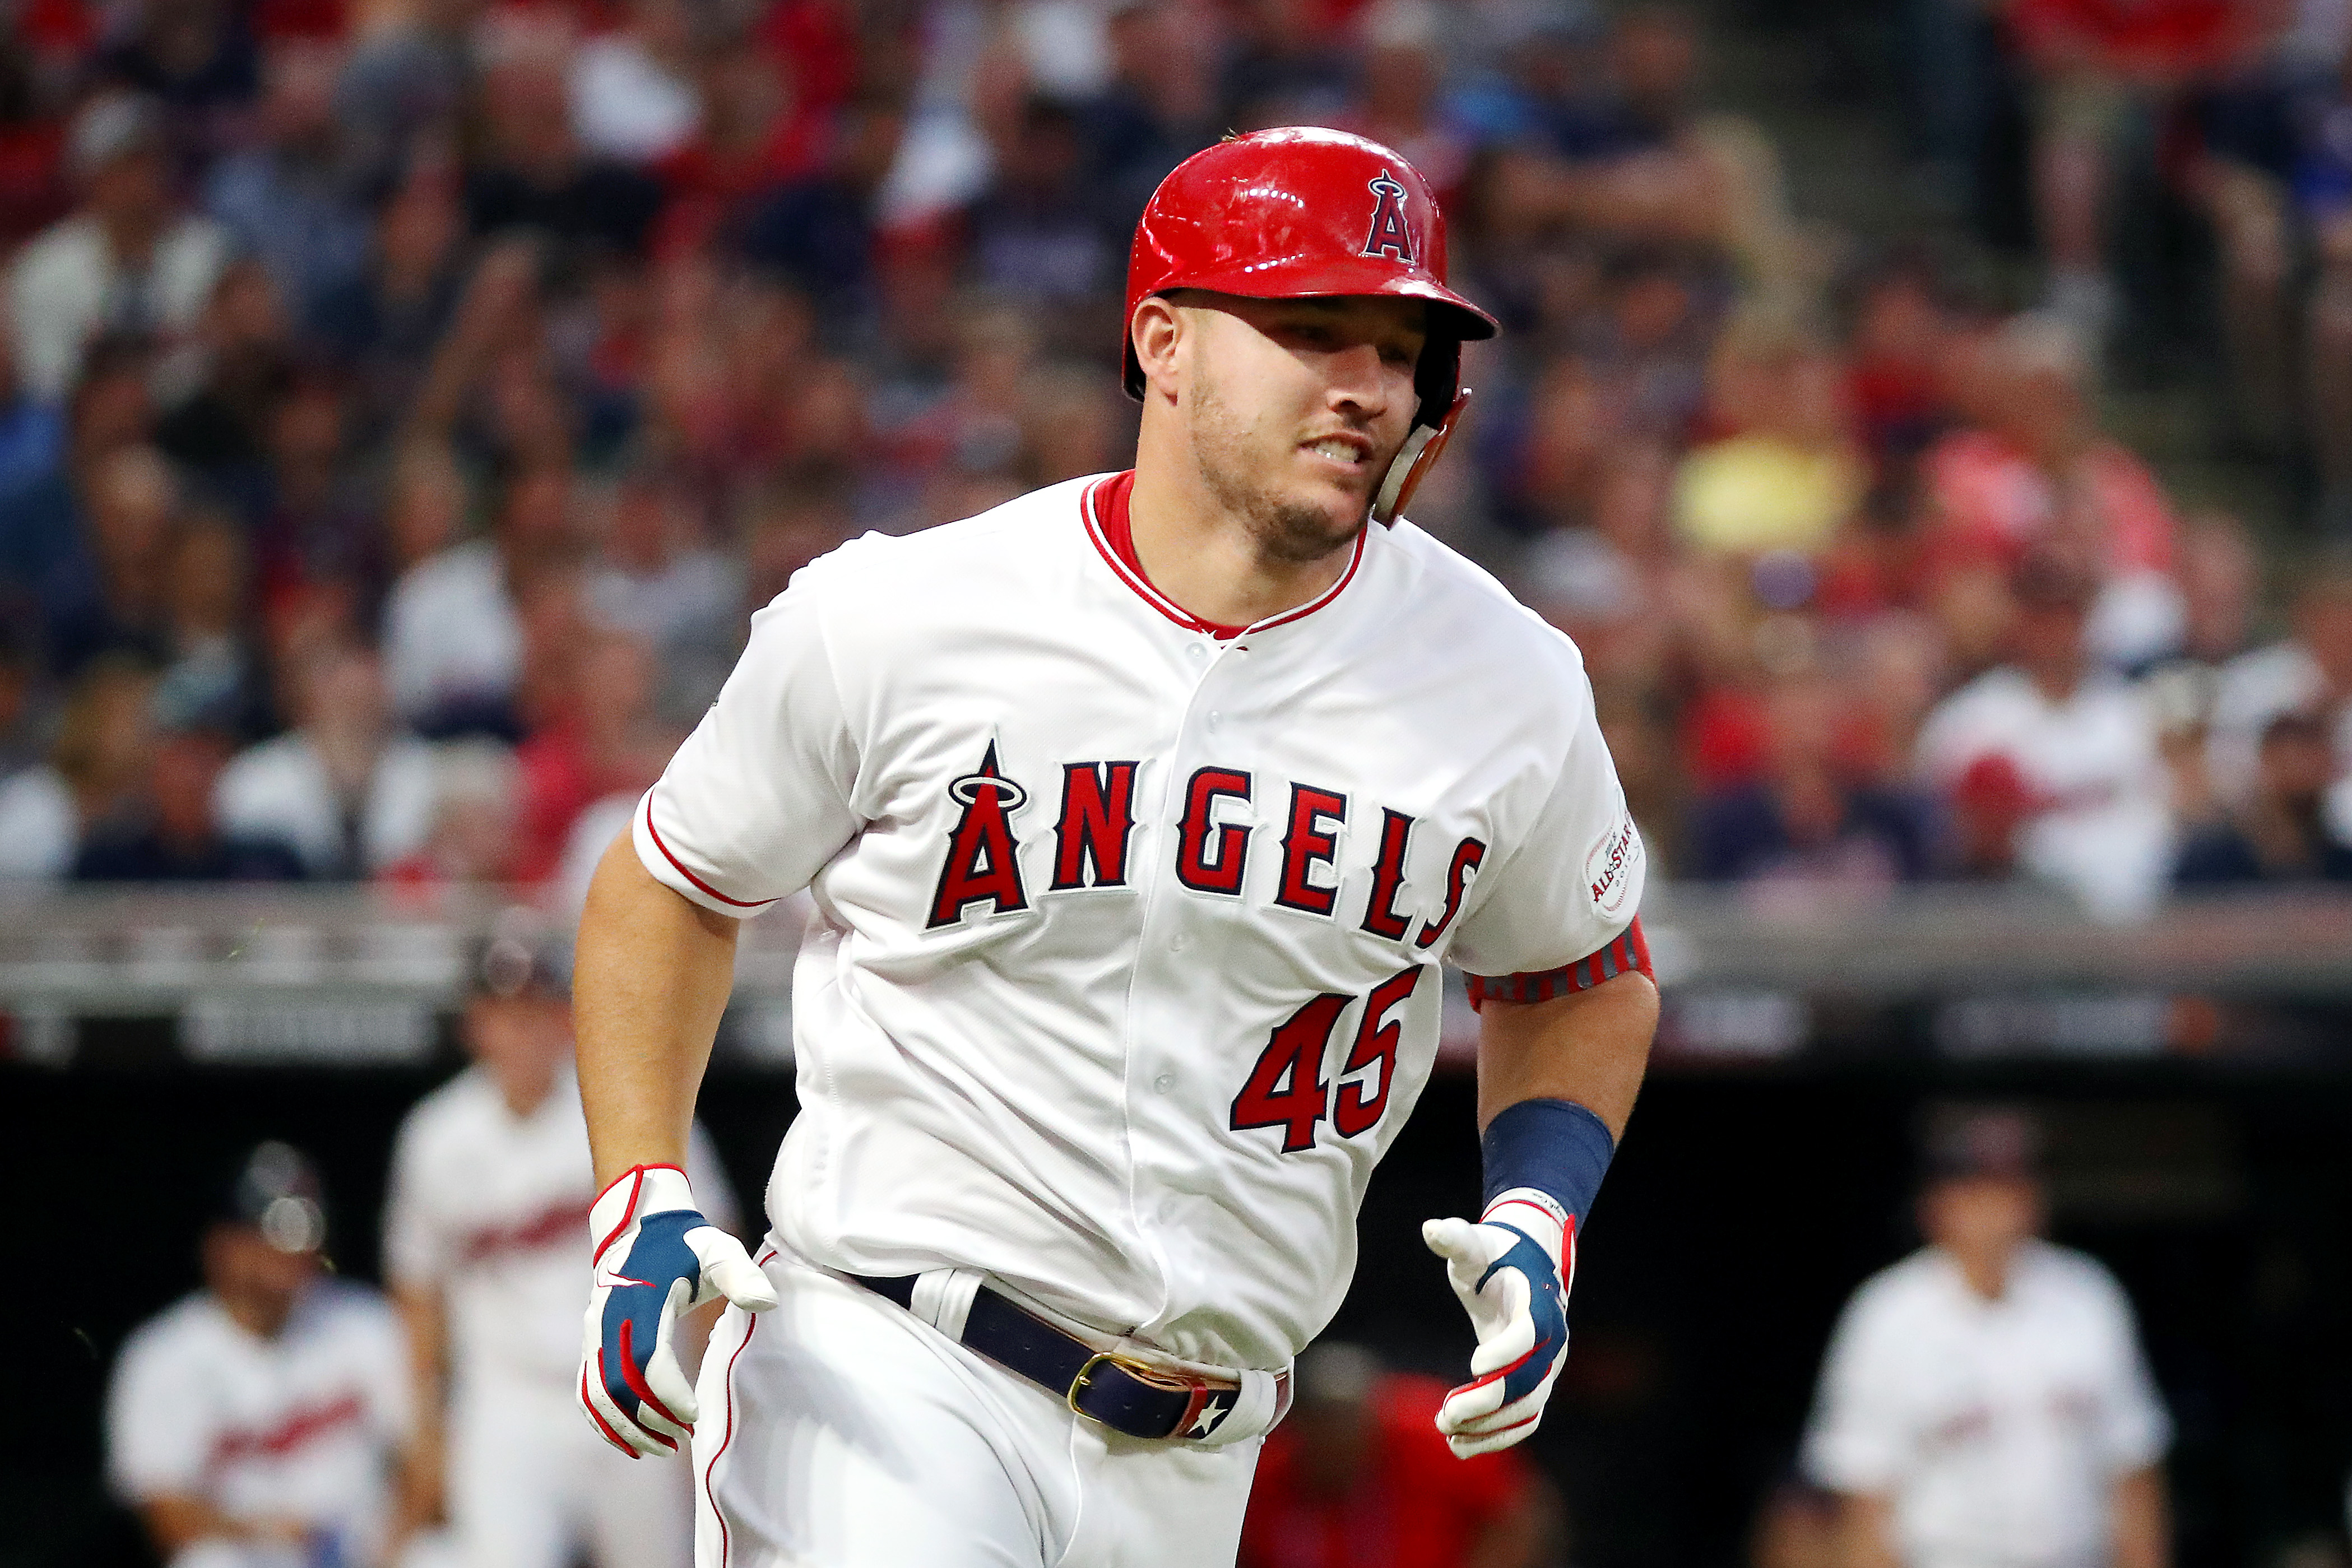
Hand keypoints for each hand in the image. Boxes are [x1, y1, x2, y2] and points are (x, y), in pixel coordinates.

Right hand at [578, 1165, 776, 1456]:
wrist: (639, 1228)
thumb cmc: (686, 1245)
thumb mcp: (719, 1250)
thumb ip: (741, 1275)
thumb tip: (767, 1303)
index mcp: (640, 1301)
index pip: (647, 1359)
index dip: (667, 1393)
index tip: (694, 1414)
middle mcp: (608, 1320)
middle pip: (618, 1386)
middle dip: (648, 1420)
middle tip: (682, 1441)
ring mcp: (593, 1334)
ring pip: (596, 1395)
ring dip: (624, 1429)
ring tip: (661, 1448)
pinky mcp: (589, 1344)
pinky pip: (586, 1391)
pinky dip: (602, 1422)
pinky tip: (630, 1441)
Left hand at [1421, 1191, 1574, 1457]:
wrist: (1524, 1266)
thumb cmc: (1495, 1254)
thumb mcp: (1474, 1244)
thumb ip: (1455, 1239)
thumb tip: (1431, 1229)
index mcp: (1537, 1304)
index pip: (1529, 1334)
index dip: (1507, 1352)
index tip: (1474, 1366)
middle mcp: (1550, 1342)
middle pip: (1529, 1382)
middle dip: (1488, 1403)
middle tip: (1445, 1414)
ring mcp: (1546, 1367)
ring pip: (1528, 1409)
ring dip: (1489, 1427)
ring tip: (1447, 1433)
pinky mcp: (1535, 1384)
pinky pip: (1524, 1420)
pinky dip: (1498, 1436)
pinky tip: (1460, 1445)